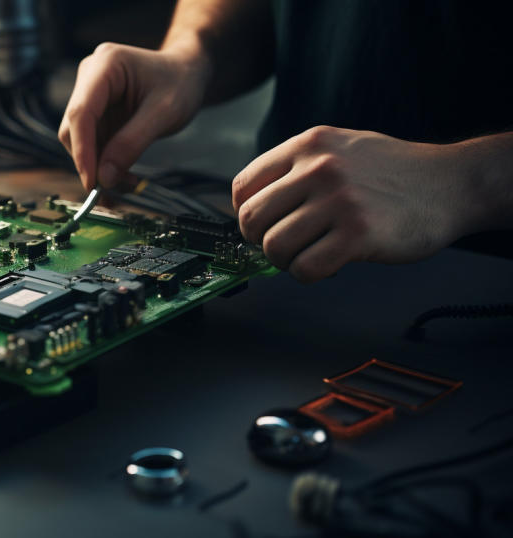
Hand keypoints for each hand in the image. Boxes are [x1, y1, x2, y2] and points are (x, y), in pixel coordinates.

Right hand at [58, 42, 210, 189]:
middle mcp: (90, 77)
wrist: (186, 72)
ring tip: (129, 184)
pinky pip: (91, 143)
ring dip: (99, 167)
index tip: (92, 184)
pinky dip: (104, 163)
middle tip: (115, 191)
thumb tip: (103, 178)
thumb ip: (132, 143)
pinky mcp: (94, 112)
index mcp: (105, 65)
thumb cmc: (180, 83)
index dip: (82, 151)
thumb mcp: (165, 113)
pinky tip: (124, 177)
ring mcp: (89, 94)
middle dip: (91, 162)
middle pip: (74, 129)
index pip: (81, 113)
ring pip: (79, 140)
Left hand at [232, 126, 477, 282]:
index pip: (244, 186)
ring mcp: (339, 201)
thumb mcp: (341, 148)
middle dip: (260, 242)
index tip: (261, 226)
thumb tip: (252, 206)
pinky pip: (306, 268)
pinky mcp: (358, 234)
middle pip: (251, 220)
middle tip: (284, 246)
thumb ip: (297, 168)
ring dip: (284, 262)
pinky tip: (328, 264)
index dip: (245, 214)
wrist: (453, 183)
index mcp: (309, 145)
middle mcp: (319, 168)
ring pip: (274, 247)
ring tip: (308, 255)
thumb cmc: (394, 171)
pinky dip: (309, 274)